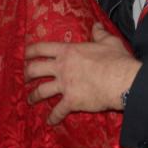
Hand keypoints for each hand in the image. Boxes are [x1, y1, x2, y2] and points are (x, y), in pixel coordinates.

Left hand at [25, 23, 141, 123]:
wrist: (122, 80)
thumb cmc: (116, 60)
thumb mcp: (109, 42)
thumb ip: (99, 33)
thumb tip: (96, 25)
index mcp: (68, 51)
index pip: (42, 48)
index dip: (30, 51)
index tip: (24, 55)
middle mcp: (61, 67)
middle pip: (35, 69)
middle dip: (27, 74)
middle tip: (25, 77)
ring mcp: (64, 85)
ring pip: (41, 91)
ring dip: (33, 96)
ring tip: (30, 100)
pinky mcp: (71, 101)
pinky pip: (58, 111)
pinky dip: (53, 118)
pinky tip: (50, 122)